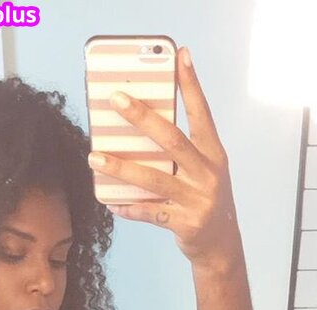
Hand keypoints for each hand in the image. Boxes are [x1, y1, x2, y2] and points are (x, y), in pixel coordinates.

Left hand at [87, 46, 238, 269]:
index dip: (191, 84)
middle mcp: (208, 174)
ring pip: (154, 178)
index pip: (202, 113)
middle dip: (143, 117)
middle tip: (117, 99)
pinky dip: (129, 207)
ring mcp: (198, 200)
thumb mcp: (204, 171)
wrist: (221, 245)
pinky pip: (150, 212)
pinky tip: (111, 202)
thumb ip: (183, 151)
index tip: (180, 56)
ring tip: (95, 157)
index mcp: (214, 154)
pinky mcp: (185, 224)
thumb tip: (143, 128)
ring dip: (121, 167)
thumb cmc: (205, 200)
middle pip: (172, 140)